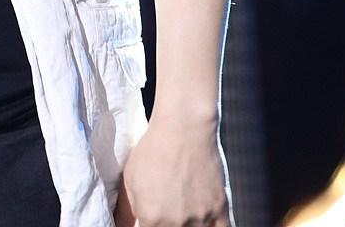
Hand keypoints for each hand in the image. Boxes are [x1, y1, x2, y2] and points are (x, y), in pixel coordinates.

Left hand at [114, 112, 233, 226]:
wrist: (184, 127)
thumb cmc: (154, 150)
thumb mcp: (129, 180)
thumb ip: (126, 211)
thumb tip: (123, 225)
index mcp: (152, 218)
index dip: (147, 226)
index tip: (149, 219)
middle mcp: (177, 223)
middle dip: (166, 225)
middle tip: (165, 211)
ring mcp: (201, 218)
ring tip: (180, 214)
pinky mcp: (220, 209)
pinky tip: (204, 224)